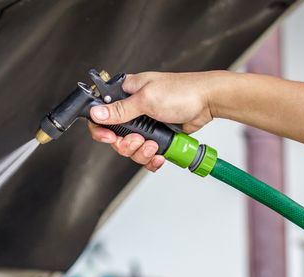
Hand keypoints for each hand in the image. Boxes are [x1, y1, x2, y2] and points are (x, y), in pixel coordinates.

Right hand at [87, 71, 224, 171]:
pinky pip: (146, 154)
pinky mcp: (157, 135)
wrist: (207, 102)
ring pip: (131, 148)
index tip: (109, 137)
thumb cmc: (182, 91)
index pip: (102, 113)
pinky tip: (159, 155)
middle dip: (127, 145)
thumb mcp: (146, 100)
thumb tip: (97, 113)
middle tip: (140, 140)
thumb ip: (120, 110)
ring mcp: (146, 124)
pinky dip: (151, 159)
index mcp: (126, 93)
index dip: (101, 129)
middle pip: (116, 137)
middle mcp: (133, 109)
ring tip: (154, 145)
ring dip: (142, 152)